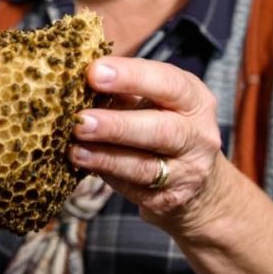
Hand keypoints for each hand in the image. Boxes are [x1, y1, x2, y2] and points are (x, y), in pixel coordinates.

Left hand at [70, 56, 225, 234]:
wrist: (198, 184)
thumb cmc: (164, 124)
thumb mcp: (157, 100)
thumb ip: (126, 89)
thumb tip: (79, 80)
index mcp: (194, 100)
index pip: (168, 83)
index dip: (131, 76)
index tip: (94, 72)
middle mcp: (198, 137)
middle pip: (161, 131)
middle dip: (117, 125)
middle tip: (82, 120)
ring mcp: (186, 173)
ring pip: (144, 166)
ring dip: (104, 157)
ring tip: (75, 149)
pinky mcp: (168, 201)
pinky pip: (133, 188)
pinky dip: (105, 174)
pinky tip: (83, 163)